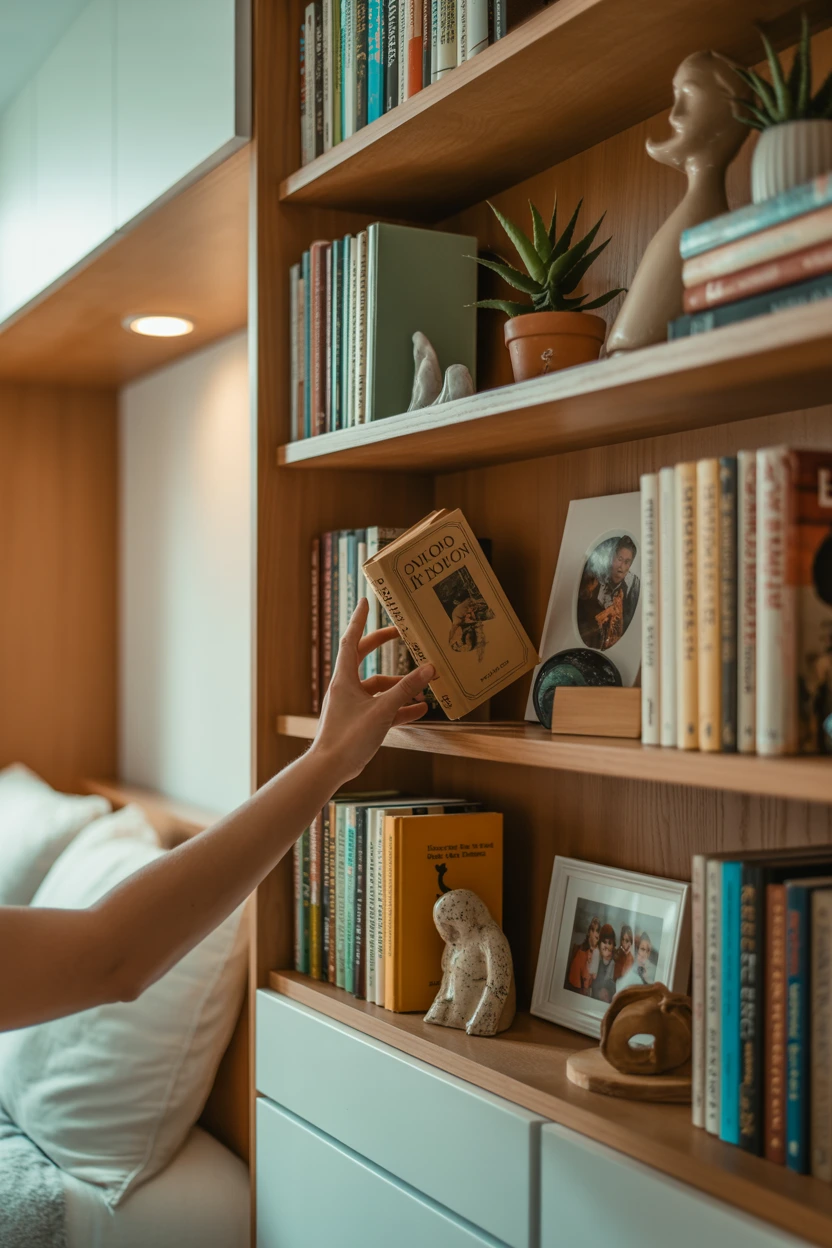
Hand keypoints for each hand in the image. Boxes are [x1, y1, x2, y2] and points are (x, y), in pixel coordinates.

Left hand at [310, 599, 434, 784]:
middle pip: (363, 657)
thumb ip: (405, 689)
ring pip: (378, 687)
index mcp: (344, 679)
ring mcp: (352, 705)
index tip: (365, 602)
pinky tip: (420, 710)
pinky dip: (399, 708)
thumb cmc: (348, 737)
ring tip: (423, 687)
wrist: (330, 768)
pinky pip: (382, 709)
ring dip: (399, 686)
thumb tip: (428, 669)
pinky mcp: (359, 722)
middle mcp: (346, 688)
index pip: (351, 641)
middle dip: (382, 645)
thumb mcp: (382, 711)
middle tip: (399, 633)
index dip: (359, 620)